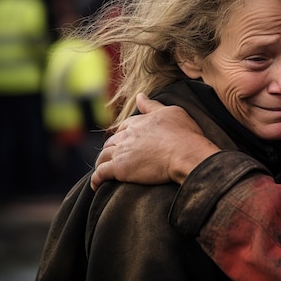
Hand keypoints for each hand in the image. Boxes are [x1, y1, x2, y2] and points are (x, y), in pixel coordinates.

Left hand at [90, 93, 220, 190]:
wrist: (185, 154)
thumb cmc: (183, 133)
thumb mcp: (171, 112)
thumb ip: (152, 105)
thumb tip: (140, 96)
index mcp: (137, 122)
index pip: (123, 127)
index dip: (123, 134)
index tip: (125, 141)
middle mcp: (126, 135)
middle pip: (111, 142)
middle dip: (111, 149)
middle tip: (114, 158)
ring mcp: (121, 152)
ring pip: (103, 157)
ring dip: (102, 163)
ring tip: (103, 171)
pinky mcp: (119, 169)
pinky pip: (101, 174)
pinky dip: (96, 179)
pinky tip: (96, 185)